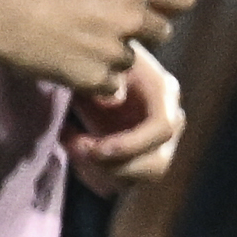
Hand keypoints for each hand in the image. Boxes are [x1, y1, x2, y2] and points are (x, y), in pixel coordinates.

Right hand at [0, 0, 196, 90]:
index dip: (171, 0)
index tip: (154, 2)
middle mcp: (130, 18)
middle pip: (163, 32)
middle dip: (142, 28)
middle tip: (106, 21)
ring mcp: (112, 50)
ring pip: (133, 59)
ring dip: (116, 53)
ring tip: (82, 40)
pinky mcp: (92, 78)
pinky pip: (112, 85)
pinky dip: (98, 79)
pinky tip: (75, 62)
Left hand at [69, 42, 185, 185]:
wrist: (89, 56)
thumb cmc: (92, 54)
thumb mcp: (97, 59)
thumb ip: (106, 78)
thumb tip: (115, 100)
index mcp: (163, 92)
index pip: (161, 129)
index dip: (130, 145)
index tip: (93, 149)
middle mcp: (168, 119)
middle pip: (156, 164)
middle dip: (114, 166)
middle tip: (75, 148)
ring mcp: (155, 140)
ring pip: (138, 177)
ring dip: (101, 171)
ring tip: (69, 143)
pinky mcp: (138, 154)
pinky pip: (123, 181)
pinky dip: (95, 175)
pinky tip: (72, 146)